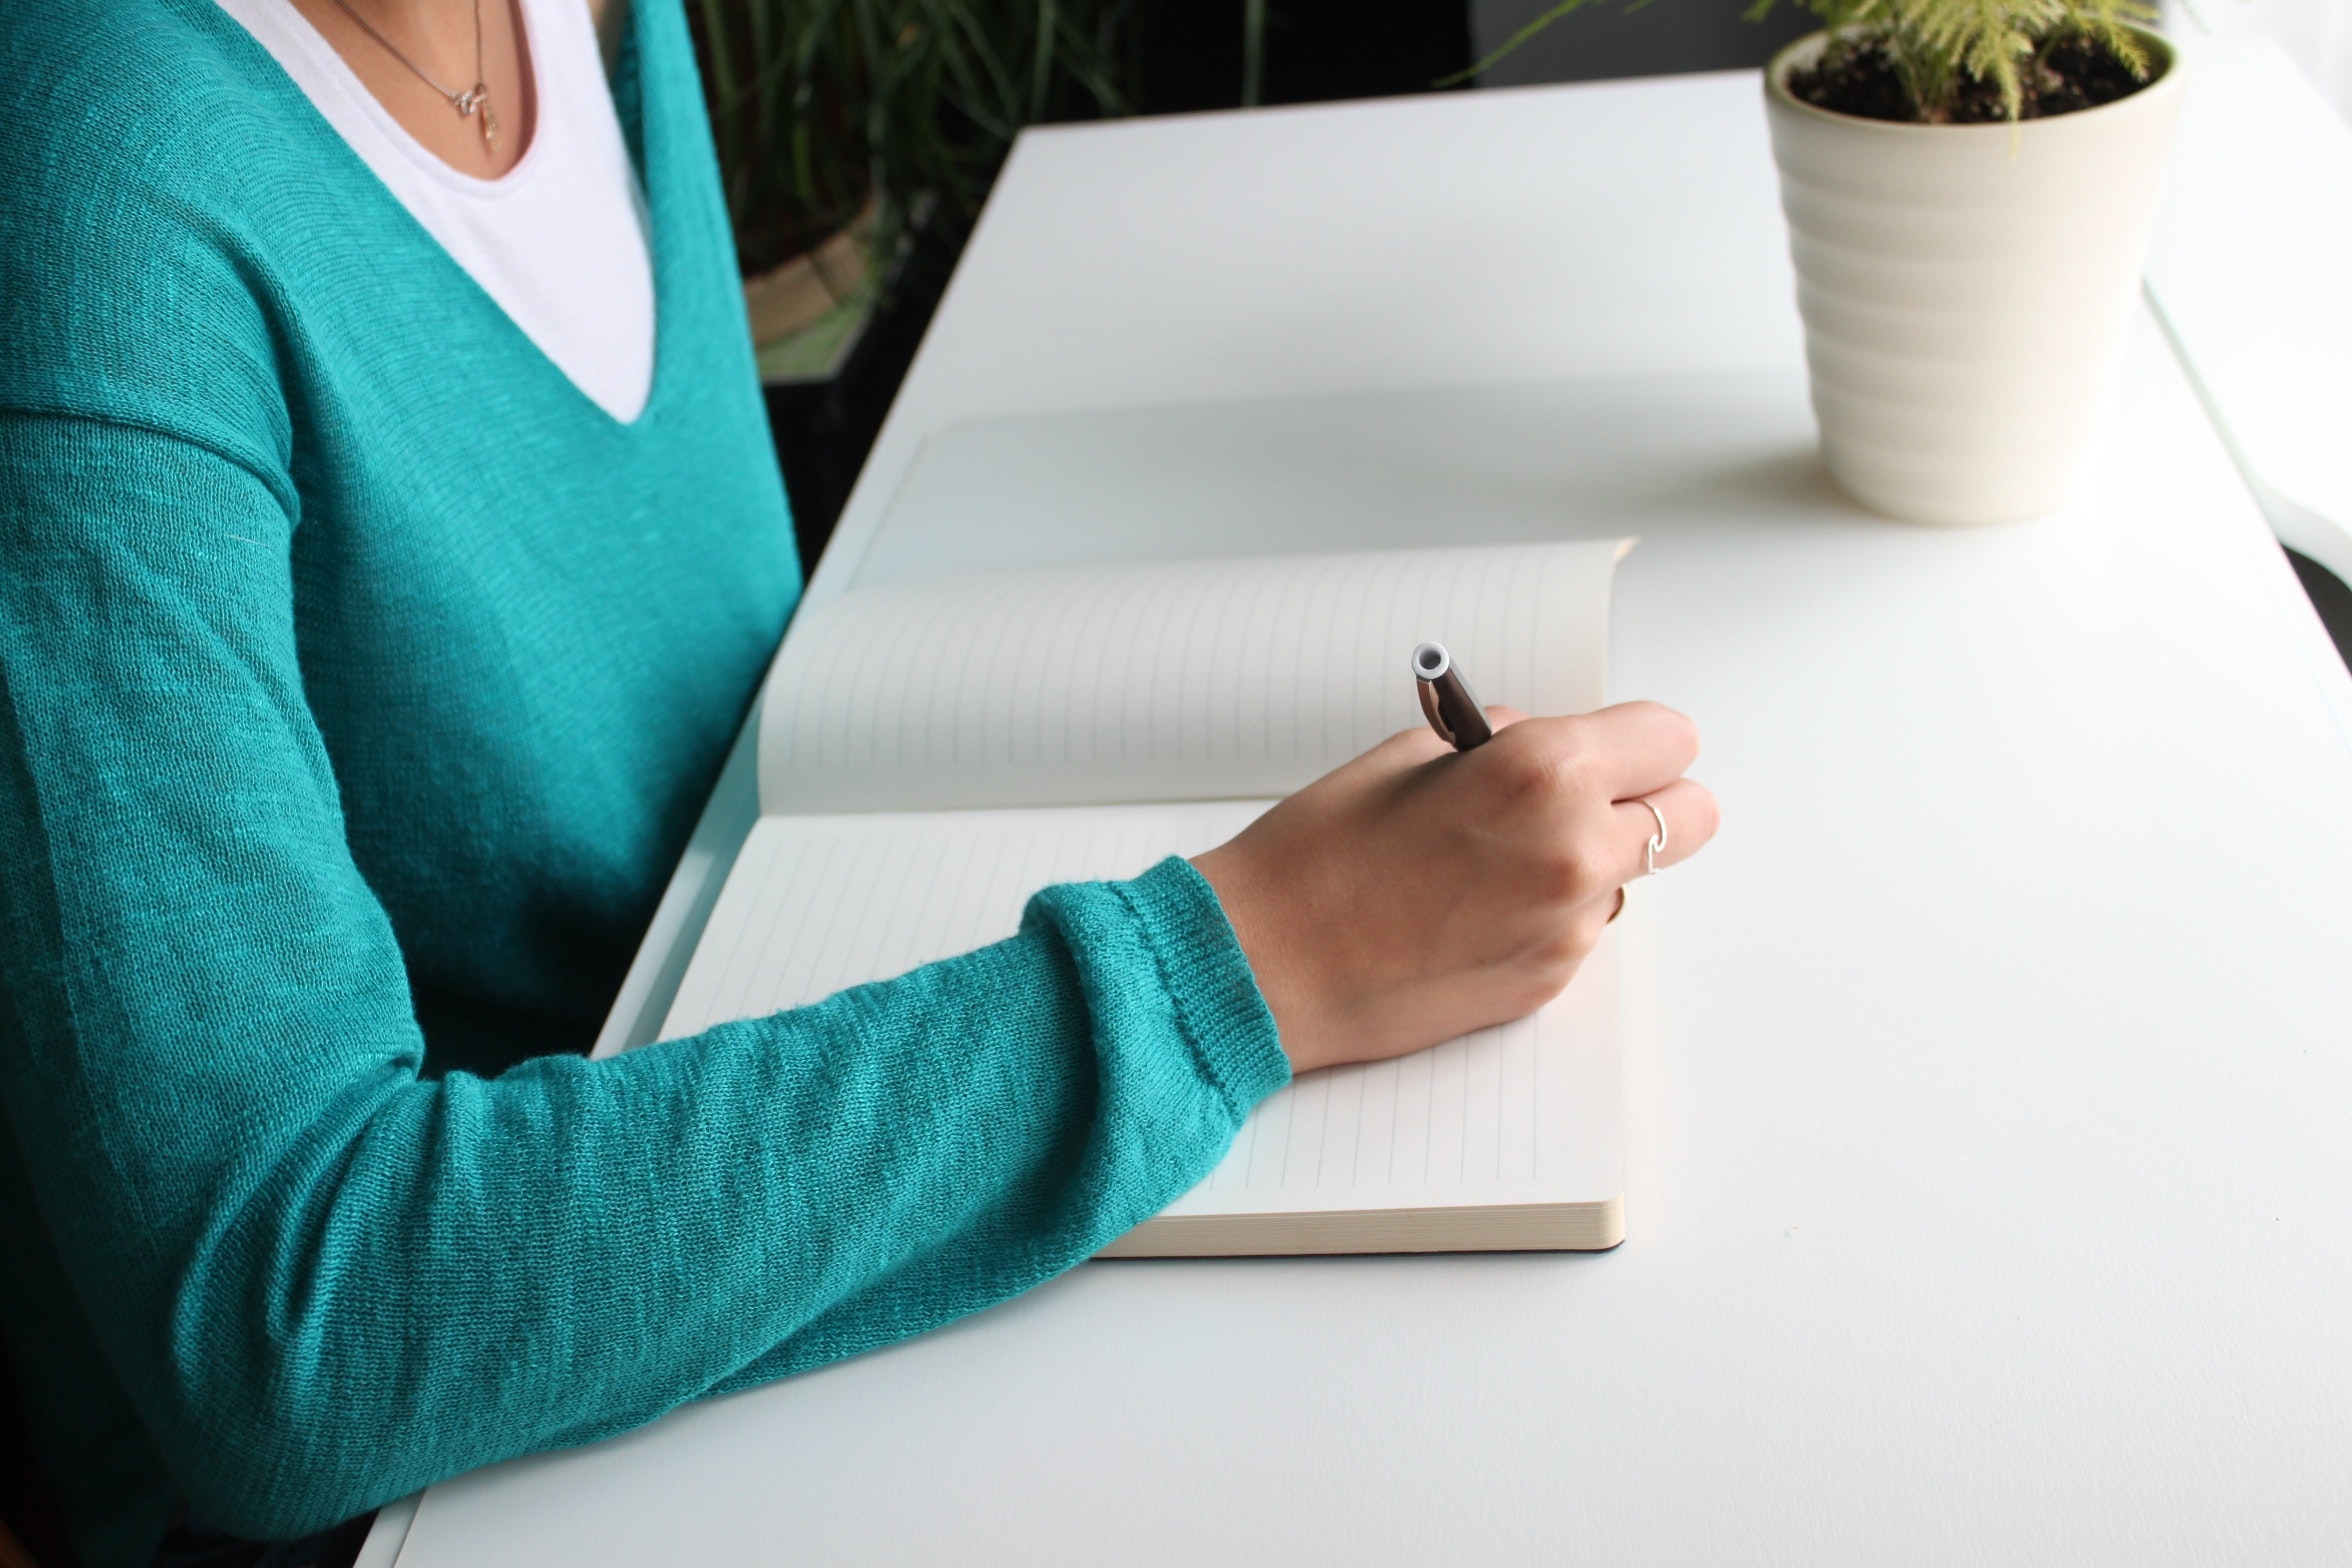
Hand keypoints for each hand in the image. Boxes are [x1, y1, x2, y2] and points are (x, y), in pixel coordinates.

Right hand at [1191, 703, 1716, 1073]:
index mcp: (1545, 772)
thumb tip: (1541, 746)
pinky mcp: (1547, 985)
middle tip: (1585, 798)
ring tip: (1492, 864)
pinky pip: (1577, 931)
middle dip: (1647, 800)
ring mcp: (1568, 929)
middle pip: (1691, 816)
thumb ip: (1500, 745)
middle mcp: (1576, 851)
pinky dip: (1543, 915)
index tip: (1608, 743)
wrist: (1263, 964)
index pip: (1669, 737)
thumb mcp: (1409, 757)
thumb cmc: (1315, 855)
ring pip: (1628, 879)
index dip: (1635, 737)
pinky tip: (1467, 913)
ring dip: (1587, 862)